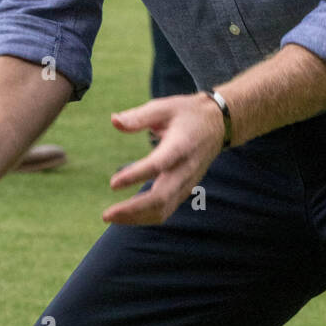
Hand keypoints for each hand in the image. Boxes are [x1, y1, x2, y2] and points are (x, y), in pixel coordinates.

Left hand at [103, 93, 225, 225]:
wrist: (219, 124)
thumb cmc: (187, 113)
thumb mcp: (164, 107)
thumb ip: (139, 117)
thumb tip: (114, 121)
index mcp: (180, 145)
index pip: (158, 165)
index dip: (136, 176)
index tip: (113, 184)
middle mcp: (186, 168)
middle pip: (161, 197)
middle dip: (133, 209)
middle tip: (106, 214)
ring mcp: (187, 182)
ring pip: (164, 209)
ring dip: (137, 218)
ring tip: (111, 217)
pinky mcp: (186, 190)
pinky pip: (166, 210)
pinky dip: (145, 217)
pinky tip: (126, 216)